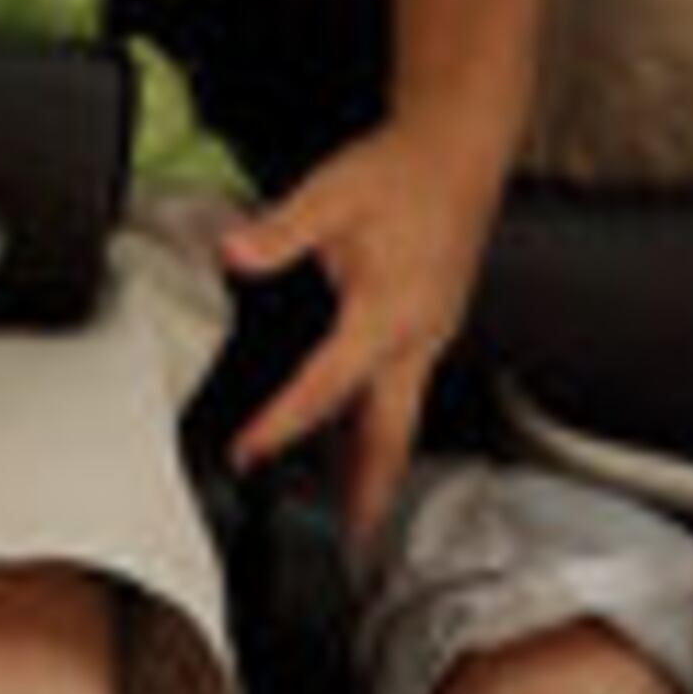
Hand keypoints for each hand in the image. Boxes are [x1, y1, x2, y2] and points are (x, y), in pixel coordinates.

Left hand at [214, 115, 507, 543]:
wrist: (460, 148)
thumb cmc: (402, 170)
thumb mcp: (333, 191)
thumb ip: (282, 229)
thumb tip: (232, 251)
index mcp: (388, 312)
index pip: (326, 386)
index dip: (283, 424)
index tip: (247, 453)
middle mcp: (417, 337)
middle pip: (389, 435)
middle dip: (367, 493)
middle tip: (344, 545)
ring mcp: (431, 337)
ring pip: (403, 420)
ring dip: (377, 468)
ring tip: (353, 517)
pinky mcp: (434, 328)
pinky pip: (408, 395)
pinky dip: (385, 430)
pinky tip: (362, 439)